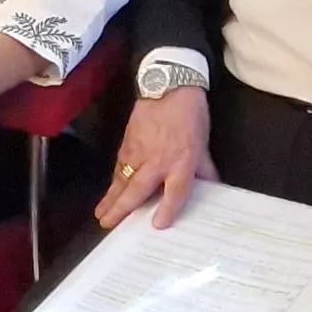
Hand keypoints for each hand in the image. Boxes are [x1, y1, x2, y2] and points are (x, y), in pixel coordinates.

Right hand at [97, 85, 216, 228]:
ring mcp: (139, 151)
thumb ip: (204, 170)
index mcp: (182, 161)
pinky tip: (110, 190)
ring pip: (122, 179)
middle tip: (108, 224)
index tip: (158, 225)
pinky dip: (114, 180)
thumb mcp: (203, 145)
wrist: (170, 87)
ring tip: (101, 213)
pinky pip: (120, 166)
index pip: (175, 191)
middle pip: (137, 189)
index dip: (167, 209)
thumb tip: (210, 188)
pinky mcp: (128, 142)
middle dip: (121, 208)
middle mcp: (158, 160)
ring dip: (111, 197)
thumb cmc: (191, 116)